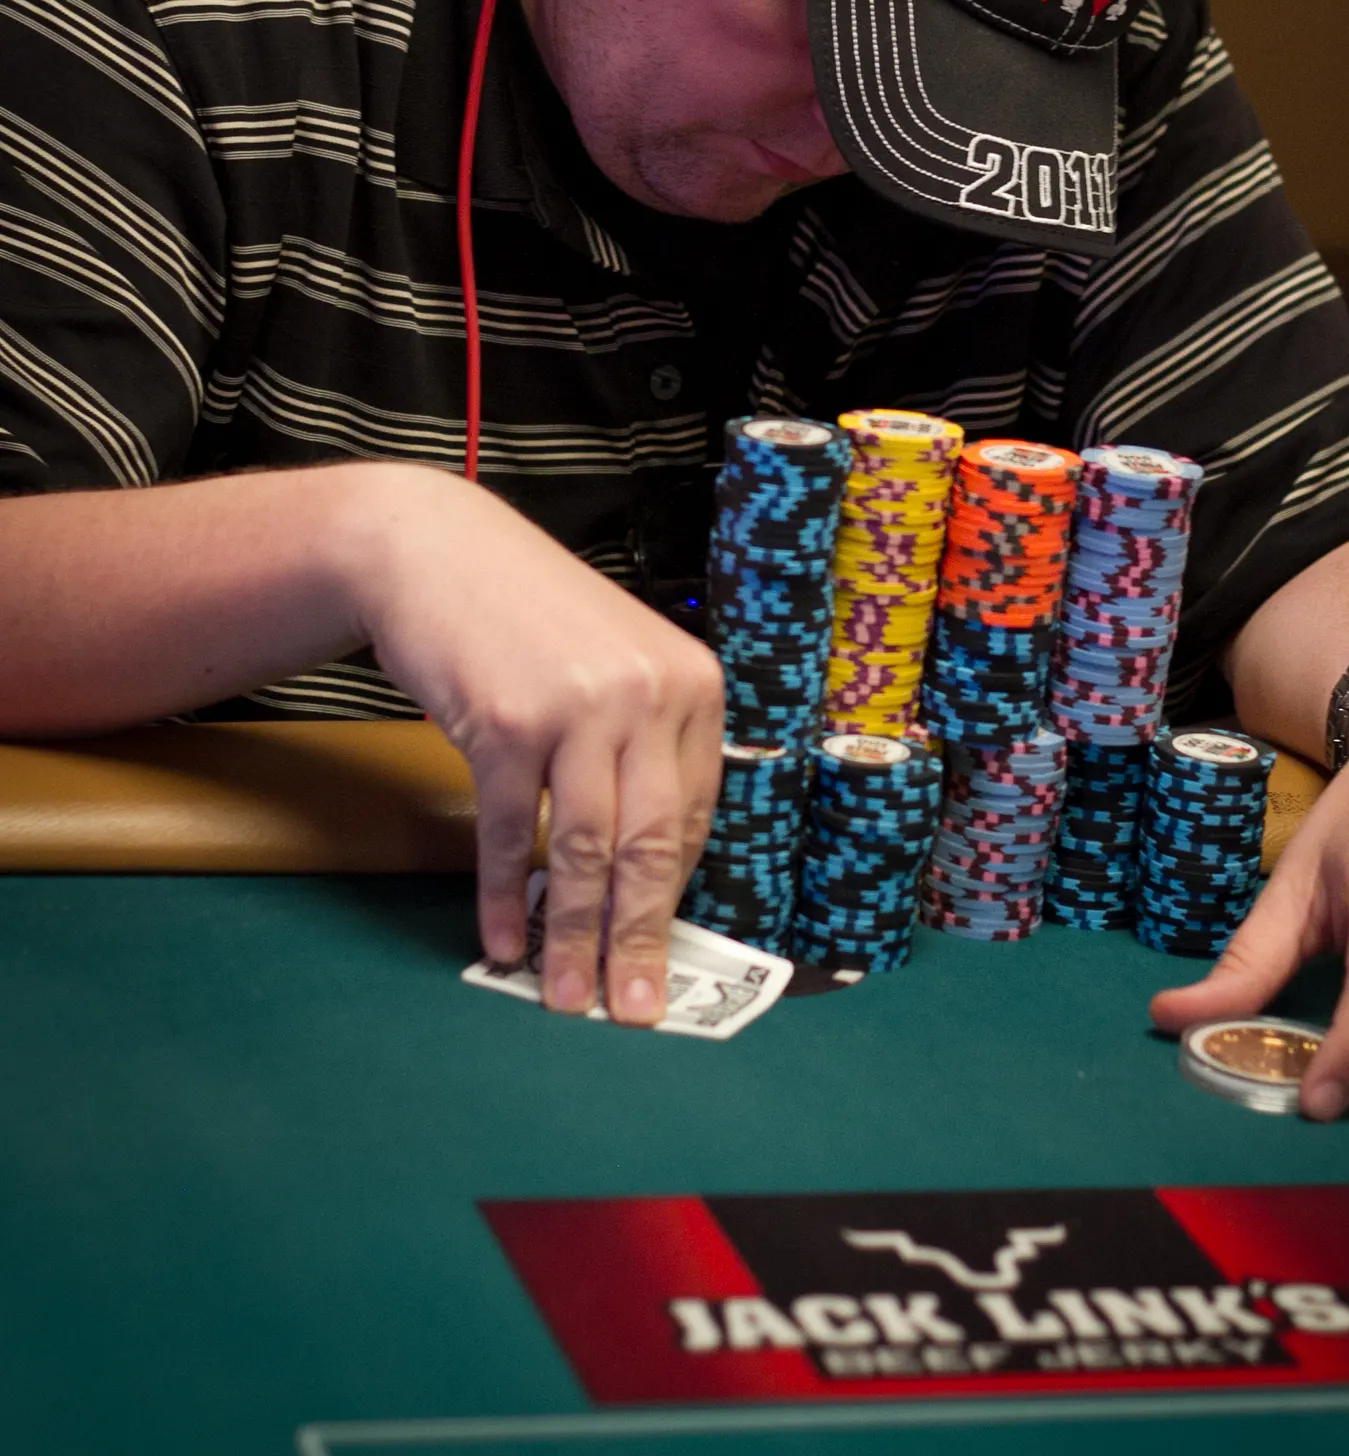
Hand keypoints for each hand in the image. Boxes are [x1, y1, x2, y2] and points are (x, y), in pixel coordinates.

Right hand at [349, 465, 723, 1023]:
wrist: (435, 551)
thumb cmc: (528, 617)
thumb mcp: (615, 663)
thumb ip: (643, 746)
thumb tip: (649, 871)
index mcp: (693, 682)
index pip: (698, 815)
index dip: (675, 895)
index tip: (662, 954)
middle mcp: (648, 692)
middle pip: (653, 844)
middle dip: (641, 940)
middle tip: (634, 1010)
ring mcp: (579, 706)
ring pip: (589, 850)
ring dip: (575, 937)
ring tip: (565, 998)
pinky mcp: (509, 723)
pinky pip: (514, 832)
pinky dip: (507, 895)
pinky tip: (501, 939)